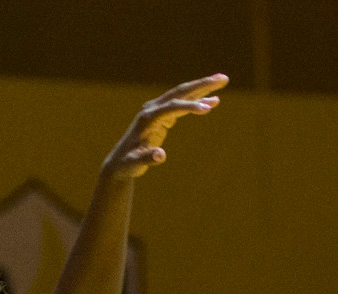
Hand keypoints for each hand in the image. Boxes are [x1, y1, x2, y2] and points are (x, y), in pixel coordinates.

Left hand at [103, 73, 227, 179]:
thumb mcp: (134, 164)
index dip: (189, 107)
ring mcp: (156, 110)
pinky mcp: (162, 115)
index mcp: (147, 119)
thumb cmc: (127, 164)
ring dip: (202, 88)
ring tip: (223, 81)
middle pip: (179, 93)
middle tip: (223, 78)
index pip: (171, 107)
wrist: (119, 162)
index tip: (207, 108)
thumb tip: (160, 156)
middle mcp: (151, 109)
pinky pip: (182, 104)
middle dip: (201, 85)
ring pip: (182, 94)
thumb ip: (146, 159)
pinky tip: (213, 101)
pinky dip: (197, 101)